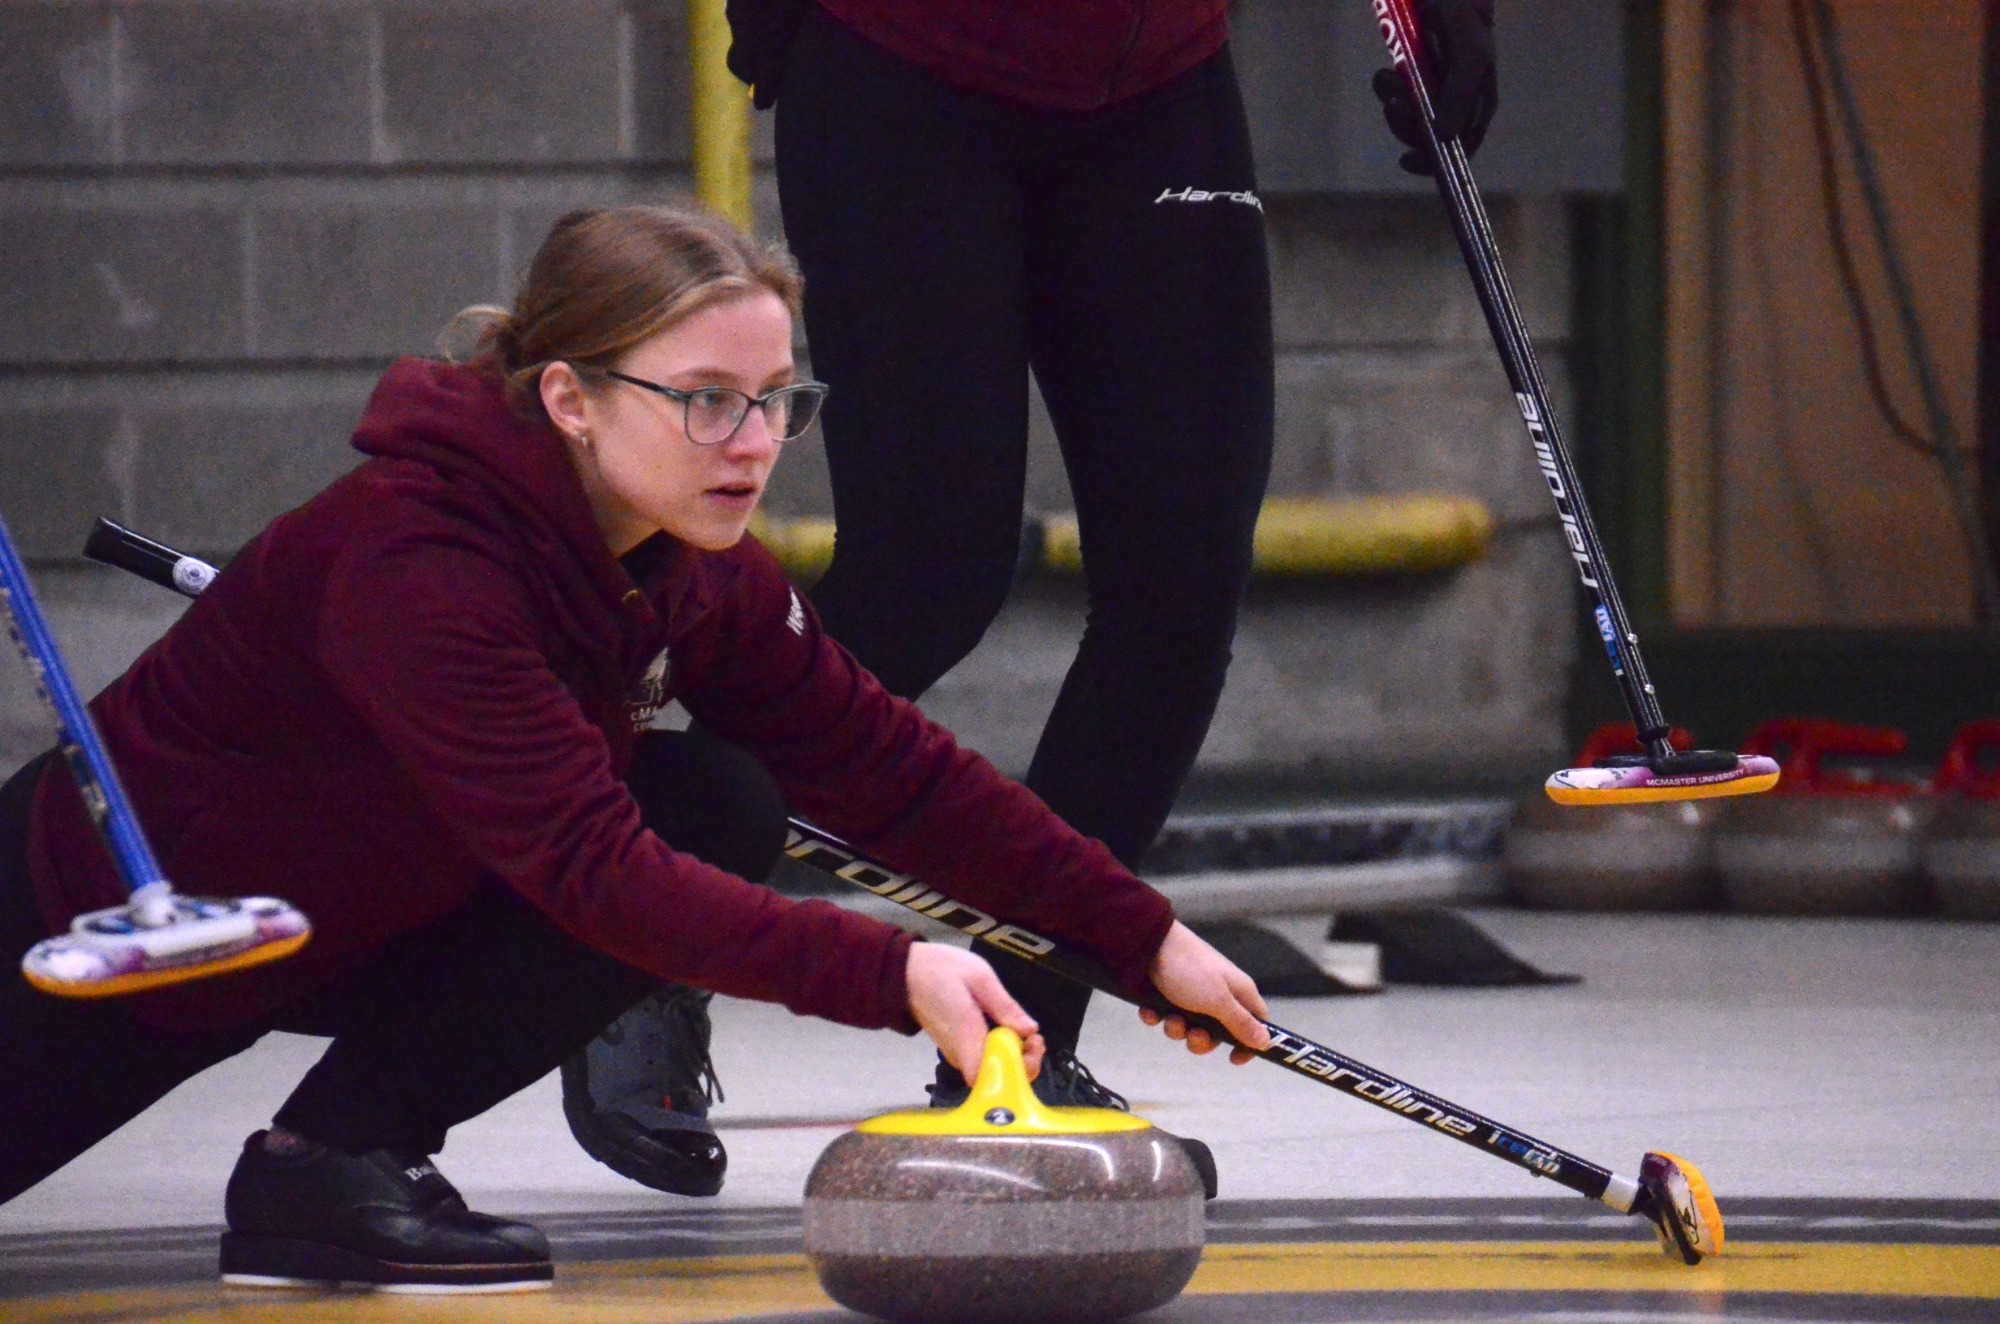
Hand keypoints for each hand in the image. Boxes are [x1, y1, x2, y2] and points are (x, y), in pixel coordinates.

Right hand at [905, 942, 1044, 1083]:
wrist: (905, 972)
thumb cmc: (941, 969)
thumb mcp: (979, 977)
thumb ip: (1004, 1005)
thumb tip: (1029, 1030)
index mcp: (965, 1033)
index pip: (987, 1075)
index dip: (1015, 1070)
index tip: (1031, 1046)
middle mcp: (960, 1052)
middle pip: (994, 1076)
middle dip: (1023, 1063)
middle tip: (1036, 1038)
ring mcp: (957, 1053)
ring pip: (991, 1069)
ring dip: (1015, 1057)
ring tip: (1028, 1033)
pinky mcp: (958, 1049)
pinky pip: (984, 1059)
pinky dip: (1002, 1051)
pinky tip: (1011, 1032)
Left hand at [1137, 922, 1271, 1064]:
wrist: (1148, 943)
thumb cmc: (1190, 971)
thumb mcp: (1218, 1001)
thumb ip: (1242, 1023)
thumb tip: (1267, 1042)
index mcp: (1239, 992)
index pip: (1257, 1022)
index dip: (1249, 1043)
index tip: (1233, 1058)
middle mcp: (1219, 994)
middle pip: (1219, 1033)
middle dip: (1202, 1040)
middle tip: (1192, 1034)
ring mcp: (1193, 993)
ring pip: (1190, 1027)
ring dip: (1177, 1029)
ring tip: (1169, 1017)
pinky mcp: (1168, 993)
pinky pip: (1167, 1015)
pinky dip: (1158, 1017)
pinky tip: (1150, 1011)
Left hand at [1372, 0, 1497, 175]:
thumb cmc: (1464, 11)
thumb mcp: (1470, 53)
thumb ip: (1460, 95)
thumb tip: (1444, 138)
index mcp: (1478, 99)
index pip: (1461, 147)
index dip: (1436, 161)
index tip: (1407, 159)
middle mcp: (1457, 97)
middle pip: (1428, 135)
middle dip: (1407, 125)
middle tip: (1394, 106)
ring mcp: (1433, 84)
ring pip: (1408, 115)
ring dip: (1393, 104)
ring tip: (1389, 80)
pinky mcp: (1413, 70)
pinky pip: (1395, 92)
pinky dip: (1386, 87)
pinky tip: (1386, 72)